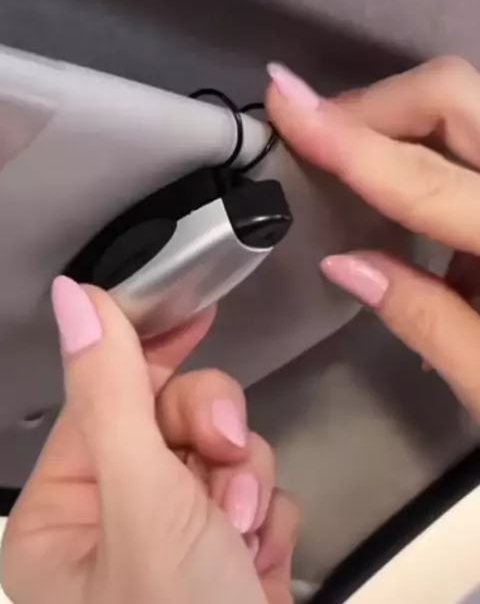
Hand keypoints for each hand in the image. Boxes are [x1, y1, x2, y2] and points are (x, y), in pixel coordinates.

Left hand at [1, 279, 297, 603]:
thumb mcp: (143, 503)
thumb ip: (114, 395)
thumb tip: (76, 301)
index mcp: (64, 514)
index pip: (103, 396)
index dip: (146, 350)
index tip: (189, 311)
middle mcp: (113, 525)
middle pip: (173, 420)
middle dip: (213, 433)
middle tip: (226, 457)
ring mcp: (174, 540)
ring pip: (223, 454)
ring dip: (246, 484)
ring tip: (243, 534)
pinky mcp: (224, 557)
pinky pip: (254, 493)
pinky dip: (267, 519)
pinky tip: (259, 562)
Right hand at [267, 57, 479, 417]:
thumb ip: (424, 319)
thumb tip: (342, 261)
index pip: (426, 180)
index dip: (347, 138)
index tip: (281, 93)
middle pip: (457, 95)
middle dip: (376, 105)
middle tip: (318, 137)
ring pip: (470, 101)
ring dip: (402, 118)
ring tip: (352, 159)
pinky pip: (479, 137)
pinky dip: (433, 148)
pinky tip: (414, 195)